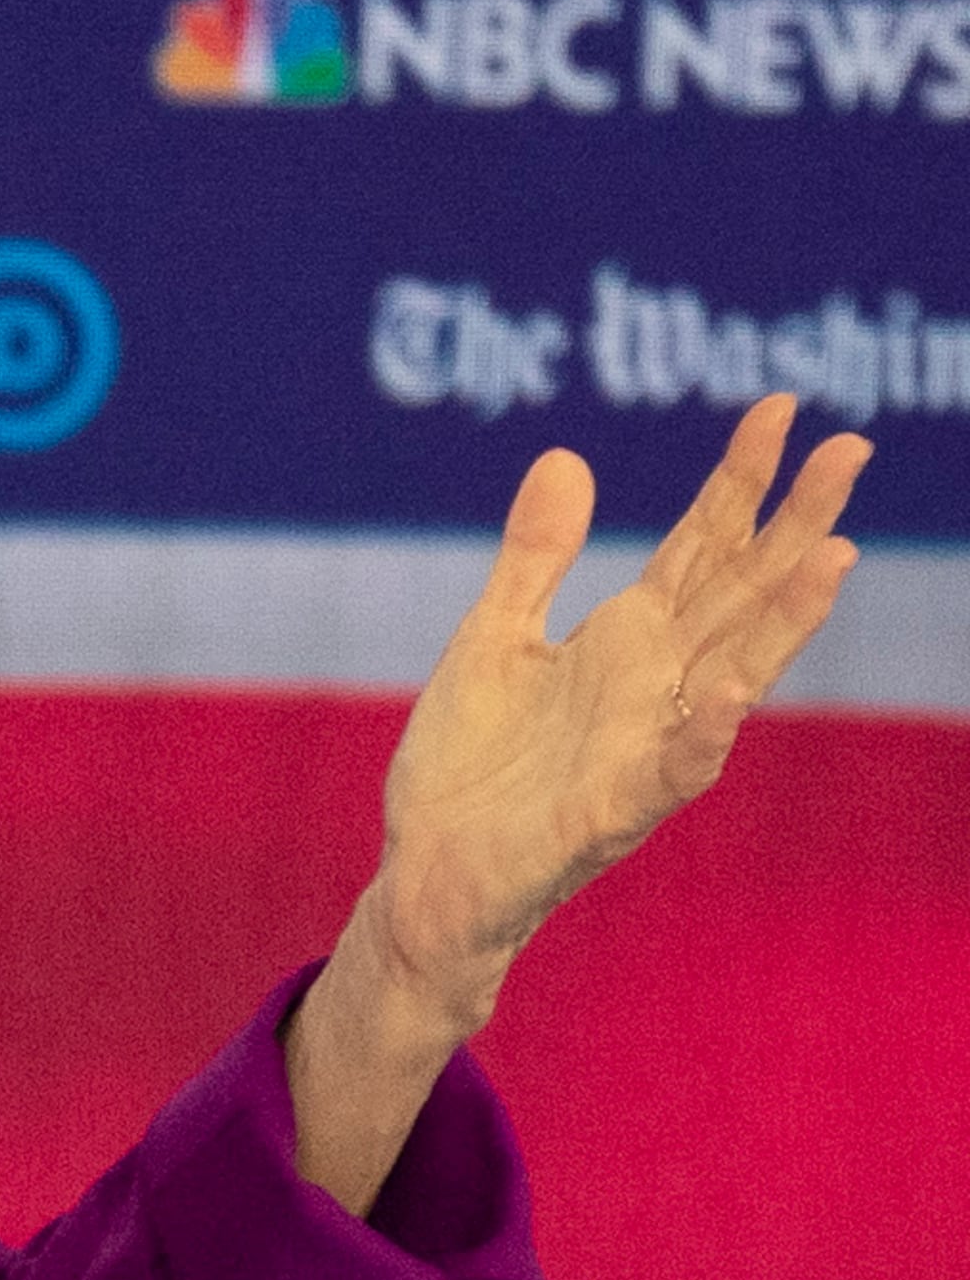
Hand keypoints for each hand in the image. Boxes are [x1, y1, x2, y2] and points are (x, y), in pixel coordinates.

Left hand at [366, 394, 867, 1033]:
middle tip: (852, 444)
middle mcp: (655, 686)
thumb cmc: (470, 765)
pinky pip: (674, 767)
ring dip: (784, 619)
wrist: (426, 872)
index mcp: (627, 641)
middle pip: (740, 592)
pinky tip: (729, 686)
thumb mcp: (492, 637)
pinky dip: (703, 727)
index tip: (781, 407)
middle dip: (794, 522)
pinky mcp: (613, 810)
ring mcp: (644, 746)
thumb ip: (536, 557)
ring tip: (835, 552)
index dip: (741, 479)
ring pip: (735, 672)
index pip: (703, 547)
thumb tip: (569, 457)